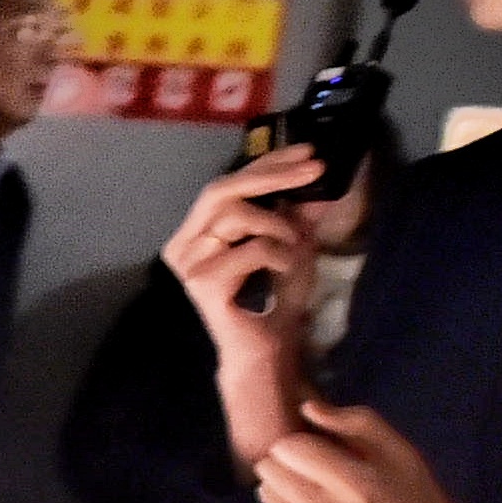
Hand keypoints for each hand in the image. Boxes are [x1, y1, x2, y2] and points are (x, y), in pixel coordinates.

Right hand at [158, 148, 324, 469]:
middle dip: (272, 176)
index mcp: (197, 231)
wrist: (266, 350)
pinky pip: (251, 249)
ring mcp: (189, 265)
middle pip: (222, 190)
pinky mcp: (204, 284)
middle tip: (315, 170)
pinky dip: (279, 255)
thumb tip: (317, 177)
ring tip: (296, 247)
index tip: (307, 152)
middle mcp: (184, 244)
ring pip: (235, 215)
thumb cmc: (275, 300)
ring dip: (278, 225)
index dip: (267, 163)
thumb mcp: (292, 245)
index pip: (227, 183)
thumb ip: (297, 213)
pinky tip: (284, 272)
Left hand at [252, 399, 498, 502]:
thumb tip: (306, 407)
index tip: (318, 449)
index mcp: (356, 486)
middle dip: (288, 463)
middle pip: (270, 470)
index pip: (288, 447)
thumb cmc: (413, 497)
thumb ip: (353, 421)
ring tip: (318, 495)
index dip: (300, 442)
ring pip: (265, 495)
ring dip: (284, 488)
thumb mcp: (397, 450)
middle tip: (315, 472)